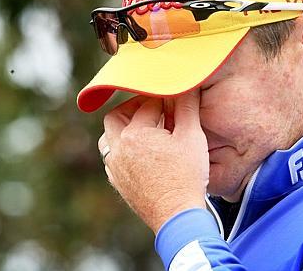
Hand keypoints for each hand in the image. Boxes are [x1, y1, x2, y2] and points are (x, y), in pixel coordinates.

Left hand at [98, 90, 208, 232]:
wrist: (178, 216)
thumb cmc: (187, 176)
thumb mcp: (192, 137)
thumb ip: (187, 108)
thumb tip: (188, 85)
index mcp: (135, 133)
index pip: (147, 104)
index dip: (162, 98)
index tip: (173, 98)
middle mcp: (118, 148)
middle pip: (116, 116)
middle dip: (133, 108)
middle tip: (153, 109)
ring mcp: (115, 168)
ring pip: (109, 138)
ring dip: (123, 129)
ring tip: (145, 129)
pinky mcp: (118, 183)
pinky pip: (112, 158)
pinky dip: (123, 149)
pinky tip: (142, 152)